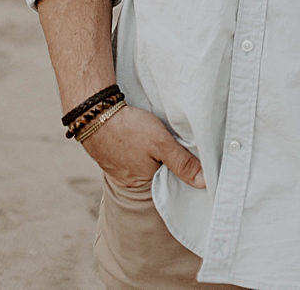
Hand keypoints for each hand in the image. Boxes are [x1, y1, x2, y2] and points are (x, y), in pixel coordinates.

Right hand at [81, 101, 204, 190]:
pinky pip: (132, 159)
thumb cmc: (129, 129)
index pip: (171, 183)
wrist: (95, 116)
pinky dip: (140, 152)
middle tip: (178, 147)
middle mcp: (130, 181)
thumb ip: (182, 163)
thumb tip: (203, 183)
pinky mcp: (112, 159)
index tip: (195, 161)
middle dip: (168, 164)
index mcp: (144, 182)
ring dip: (154, 157)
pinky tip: (144, 142)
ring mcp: (119, 171)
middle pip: (158, 174)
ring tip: (160, 143)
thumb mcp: (162, 144)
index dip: (183, 172)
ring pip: (145, 166)